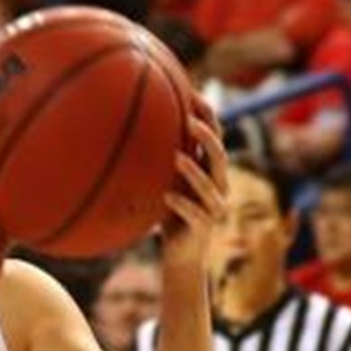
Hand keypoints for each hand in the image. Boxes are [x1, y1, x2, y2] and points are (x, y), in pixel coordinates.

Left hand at [161, 99, 228, 276]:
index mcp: (209, 172)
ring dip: (194, 171)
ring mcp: (214, 207)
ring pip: (210, 185)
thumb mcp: (164, 184)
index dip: (208, 116)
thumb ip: (159, 161)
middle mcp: (217, 186)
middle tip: (190, 121)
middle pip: (219, 156)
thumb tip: (131, 130)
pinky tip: (167, 196)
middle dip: (207, 137)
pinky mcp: (205, 228)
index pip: (214, 138)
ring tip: (177, 157)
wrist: (180, 256)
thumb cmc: (169, 215)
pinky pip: (196, 214)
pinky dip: (182, 205)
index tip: (194, 94)